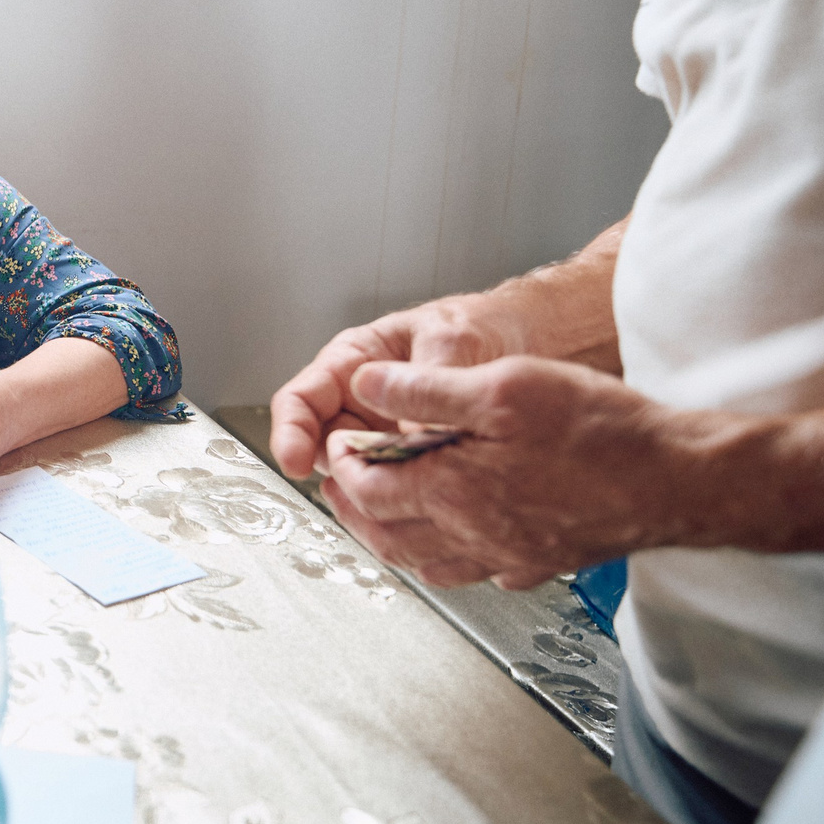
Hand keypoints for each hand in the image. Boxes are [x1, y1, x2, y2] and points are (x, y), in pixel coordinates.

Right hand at [268, 294, 535, 478]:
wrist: (533, 341)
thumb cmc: (483, 326)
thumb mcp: (454, 341)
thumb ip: (427, 382)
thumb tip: (411, 434)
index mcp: (355, 363)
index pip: (302, 399)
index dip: (290, 432)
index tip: (295, 461)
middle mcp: (363, 403)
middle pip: (324, 445)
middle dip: (337, 469)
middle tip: (360, 485)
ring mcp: (388, 436)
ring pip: (360, 473)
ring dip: (375, 487)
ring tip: (405, 487)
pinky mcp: (418, 464)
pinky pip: (400, 487)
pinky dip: (408, 496)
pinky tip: (429, 495)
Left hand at [319, 356, 718, 589]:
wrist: (679, 479)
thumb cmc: (601, 431)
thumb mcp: (502, 386)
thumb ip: (424, 389)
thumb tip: (365, 384)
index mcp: (453, 492)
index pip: (368, 489)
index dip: (343, 463)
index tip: (338, 440)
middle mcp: (474, 537)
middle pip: (386, 536)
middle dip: (354, 507)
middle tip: (341, 479)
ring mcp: (508, 558)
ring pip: (426, 562)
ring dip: (393, 535)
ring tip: (382, 505)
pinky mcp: (541, 562)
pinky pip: (476, 572)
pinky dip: (448, 555)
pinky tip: (457, 533)